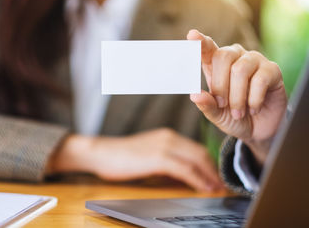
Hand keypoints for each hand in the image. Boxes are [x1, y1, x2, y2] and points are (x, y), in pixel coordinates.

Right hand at [49, 129, 223, 191]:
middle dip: (213, 170)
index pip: (196, 149)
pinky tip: (204, 188)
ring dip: (210, 176)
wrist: (102, 153)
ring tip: (217, 188)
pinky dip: (198, 179)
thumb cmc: (122, 157)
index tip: (216, 178)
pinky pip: (186, 169)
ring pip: (197, 159)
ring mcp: (164, 146)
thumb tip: (184, 178)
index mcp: (167, 136)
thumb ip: (167, 164)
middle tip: (221, 185)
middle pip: (201, 153)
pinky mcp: (159, 157)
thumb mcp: (149, 158)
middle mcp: (169, 137)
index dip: (209, 164)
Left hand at [187, 29, 287, 164]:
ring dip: (237, 96)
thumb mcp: (216, 115)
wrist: (259, 129)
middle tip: (222, 105)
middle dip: (220, 86)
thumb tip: (195, 95)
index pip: (207, 48)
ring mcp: (254, 60)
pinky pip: (260, 80)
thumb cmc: (233, 117)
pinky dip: (254, 99)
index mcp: (215, 64)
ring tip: (238, 113)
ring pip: (240, 69)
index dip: (200, 41)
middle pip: (223, 57)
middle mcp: (235, 57)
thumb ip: (206, 105)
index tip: (192, 35)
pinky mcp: (272, 69)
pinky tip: (254, 108)